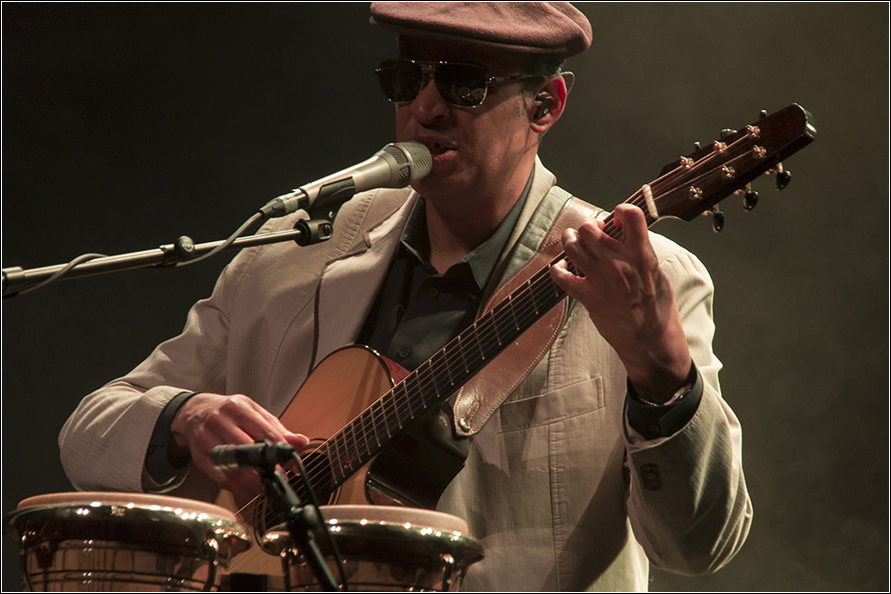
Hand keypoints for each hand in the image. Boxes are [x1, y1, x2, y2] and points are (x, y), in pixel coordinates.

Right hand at [170, 393, 308, 497]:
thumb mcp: (253, 412)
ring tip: (266, 486)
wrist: (194, 412)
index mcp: (238, 409)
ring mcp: (207, 440)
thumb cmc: (228, 412)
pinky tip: (249, 489)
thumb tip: (301, 442)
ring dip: (253, 482)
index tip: (292, 463)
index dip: (281, 450)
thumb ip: (277, 429)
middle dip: (266, 467)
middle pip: (247, 450)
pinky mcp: (199, 456)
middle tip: (280, 477)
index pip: (264, 431)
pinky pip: (220, 477)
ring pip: (233, 466)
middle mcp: (220, 423)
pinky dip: (237, 488)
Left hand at [549, 204, 691, 401]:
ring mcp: (601, 280)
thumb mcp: (658, 273)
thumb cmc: (658, 308)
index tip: (617, 219)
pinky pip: (561, 277)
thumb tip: (625, 232)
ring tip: (574, 243)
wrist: (651, 341)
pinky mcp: (588, 297)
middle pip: (591, 228)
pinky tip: (563, 269)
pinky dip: (558, 270)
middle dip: (589, 227)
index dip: (620, 211)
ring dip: (570, 241)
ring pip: (572, 246)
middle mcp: (619, 263)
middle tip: (592, 233)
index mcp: (642, 255)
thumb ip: (641, 251)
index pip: (631, 215)